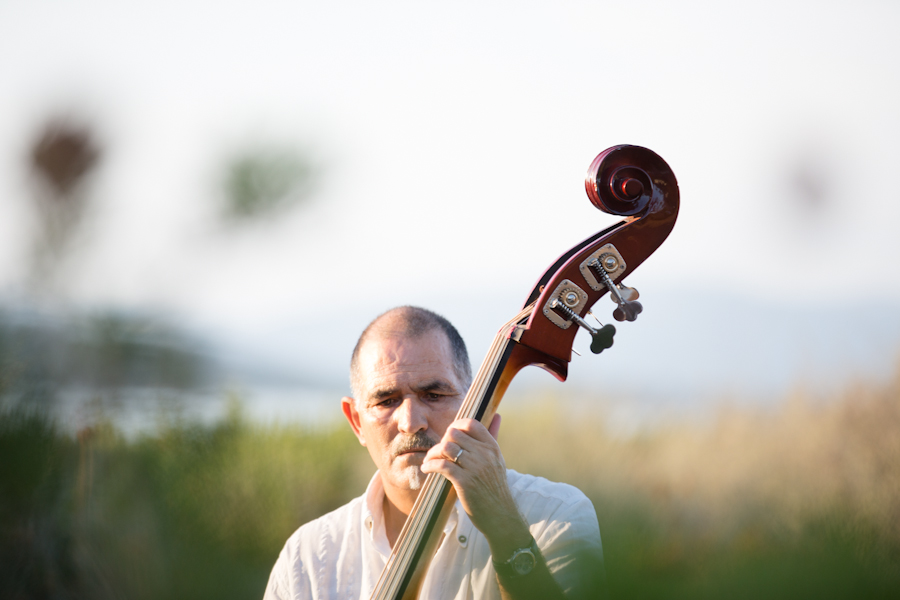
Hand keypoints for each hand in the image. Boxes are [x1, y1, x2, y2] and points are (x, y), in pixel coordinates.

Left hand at [421, 415, 530, 554]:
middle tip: (437, 452)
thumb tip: (497, 415)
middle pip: (453, 434)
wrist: (501, 515)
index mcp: (492, 447)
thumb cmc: (495, 487)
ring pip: (445, 448)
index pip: (471, 424)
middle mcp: (484, 454)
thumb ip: (493, 438)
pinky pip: (441, 465)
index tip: (448, 437)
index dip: (456, 426)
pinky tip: (427, 469)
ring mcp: (475, 467)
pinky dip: (430, 465)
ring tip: (429, 461)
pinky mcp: (465, 482)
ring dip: (432, 454)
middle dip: (441, 442)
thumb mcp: (497, 460)